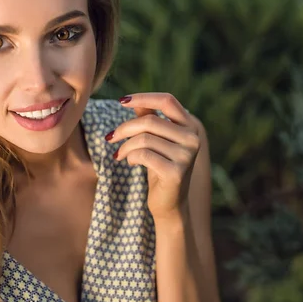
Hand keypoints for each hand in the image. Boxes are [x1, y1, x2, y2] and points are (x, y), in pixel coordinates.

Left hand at [105, 92, 200, 221]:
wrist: (169, 204)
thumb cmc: (160, 166)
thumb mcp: (155, 140)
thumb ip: (149, 118)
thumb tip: (133, 101)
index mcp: (190, 126)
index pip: (167, 101)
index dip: (144, 97)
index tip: (121, 101)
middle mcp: (192, 138)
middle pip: (149, 121)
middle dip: (125, 128)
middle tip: (110, 138)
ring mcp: (186, 156)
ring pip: (144, 139)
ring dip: (125, 146)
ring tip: (121, 154)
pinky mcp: (176, 172)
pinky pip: (143, 155)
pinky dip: (130, 157)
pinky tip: (130, 162)